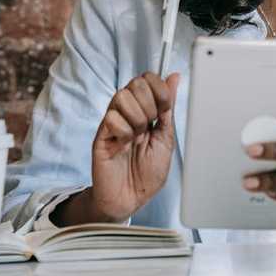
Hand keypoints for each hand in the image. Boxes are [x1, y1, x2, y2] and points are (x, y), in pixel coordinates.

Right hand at [89, 72, 180, 222]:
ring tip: (137, 136)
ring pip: (121, 96)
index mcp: (145, 110)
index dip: (159, 89)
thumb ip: (168, 107)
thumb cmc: (148, 173)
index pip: (148, 79)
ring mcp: (113, 122)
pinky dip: (123, 132)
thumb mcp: (166, 137)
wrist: (131, 198)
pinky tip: (124, 144)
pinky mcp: (101, 134)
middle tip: (150, 125)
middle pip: (135, 83)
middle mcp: (128, 112)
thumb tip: (174, 78)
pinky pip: (111, 118)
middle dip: (149, 104)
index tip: (164, 109)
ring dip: (136, 118)